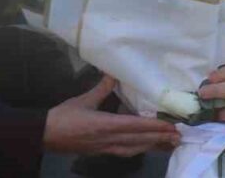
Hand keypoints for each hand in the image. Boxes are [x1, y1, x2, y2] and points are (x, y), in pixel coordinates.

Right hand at [43, 75, 179, 156]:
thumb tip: (114, 73)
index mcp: (105, 125)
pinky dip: (139, 149)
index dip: (154, 127)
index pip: (135, 126)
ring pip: (135, 149)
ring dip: (153, 146)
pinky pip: (125, 152)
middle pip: (139, 140)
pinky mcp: (102, 152)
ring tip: (169, 143)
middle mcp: (108, 139)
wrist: (44, 135)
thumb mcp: (83, 100)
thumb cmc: (63, 116)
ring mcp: (105, 148)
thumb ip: (102, 88)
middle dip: (160, 139)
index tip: (171, 125)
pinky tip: (147, 147)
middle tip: (180, 136)